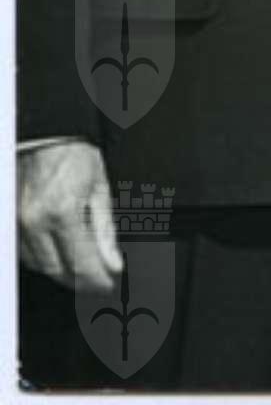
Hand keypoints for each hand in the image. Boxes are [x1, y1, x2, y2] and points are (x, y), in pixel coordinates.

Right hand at [18, 142, 121, 292]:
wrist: (46, 133)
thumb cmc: (73, 153)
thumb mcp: (99, 187)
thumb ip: (105, 230)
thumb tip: (114, 262)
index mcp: (63, 211)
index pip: (81, 263)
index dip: (97, 280)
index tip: (109, 284)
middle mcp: (35, 221)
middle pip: (58, 270)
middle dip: (81, 281)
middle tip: (98, 281)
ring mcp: (18, 223)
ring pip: (39, 266)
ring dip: (62, 273)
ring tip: (82, 270)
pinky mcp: (10, 222)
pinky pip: (25, 254)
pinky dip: (44, 260)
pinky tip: (60, 256)